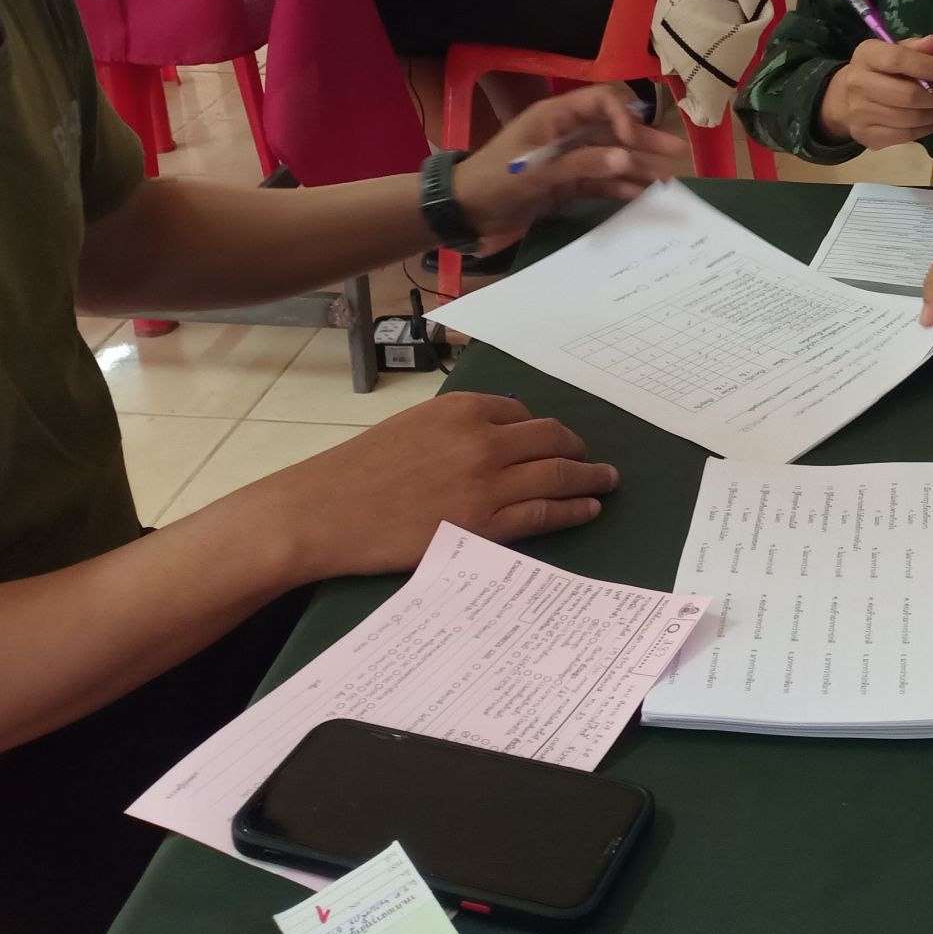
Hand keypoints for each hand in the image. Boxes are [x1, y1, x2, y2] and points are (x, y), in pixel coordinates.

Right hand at [274, 393, 616, 572]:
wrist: (326, 510)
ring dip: (590, 477)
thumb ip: (459, 427)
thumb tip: (504, 435)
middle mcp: (483, 440)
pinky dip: (574, 509)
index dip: (546, 430)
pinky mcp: (485, 525)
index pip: (523, 414)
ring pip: (557, 475)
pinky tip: (588, 508)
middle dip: (578, 448)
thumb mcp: (413, 426)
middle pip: (551, 439)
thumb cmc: (360, 470)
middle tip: (594, 460)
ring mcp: (487, 483)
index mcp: (463, 409)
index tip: (557, 441)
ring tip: (606, 481)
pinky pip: (544, 513)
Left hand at [453, 85, 686, 252]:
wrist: (466, 211)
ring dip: (637, 168)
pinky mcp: (567, 183)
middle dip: (643, 140)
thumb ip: (582, 163)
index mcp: (555, 116)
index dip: (622, 114)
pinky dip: (619, 187)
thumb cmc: (495, 180)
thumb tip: (626, 158)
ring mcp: (568, 159)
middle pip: (613, 130)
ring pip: (610, 158)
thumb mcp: (537, 171)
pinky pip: (600, 181)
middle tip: (676, 151)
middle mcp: (566, 133)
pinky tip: (641, 195)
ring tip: (666, 182)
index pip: (600, 102)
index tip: (632, 138)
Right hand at [815, 36, 932, 149]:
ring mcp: (860, 113)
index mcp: (866, 55)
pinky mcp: (867, 135)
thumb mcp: (893, 51)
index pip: (899, 60)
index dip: (930, 67)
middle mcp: (858, 83)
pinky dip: (927, 128)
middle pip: (907, 95)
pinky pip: (906, 135)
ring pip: (910, 119)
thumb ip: (915, 48)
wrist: (845, 100)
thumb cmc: (879, 70)